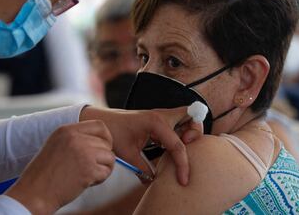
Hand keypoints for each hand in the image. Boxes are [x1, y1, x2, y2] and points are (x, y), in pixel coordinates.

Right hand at [5, 120, 114, 213]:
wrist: (34, 193)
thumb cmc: (44, 173)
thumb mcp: (57, 144)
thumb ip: (76, 138)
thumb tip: (102, 140)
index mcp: (67, 130)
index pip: (99, 125)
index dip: (106, 138)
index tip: (102, 149)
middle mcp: (76, 138)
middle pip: (106, 143)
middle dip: (103, 157)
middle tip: (89, 168)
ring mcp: (83, 153)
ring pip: (110, 157)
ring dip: (103, 168)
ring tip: (87, 175)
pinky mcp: (88, 170)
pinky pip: (106, 172)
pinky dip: (99, 179)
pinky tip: (85, 182)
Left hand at [80, 106, 202, 185]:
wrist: (102, 121)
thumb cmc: (113, 132)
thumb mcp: (127, 154)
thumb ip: (143, 169)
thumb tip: (154, 182)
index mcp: (155, 122)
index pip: (178, 144)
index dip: (183, 165)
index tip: (183, 179)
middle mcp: (162, 115)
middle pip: (192, 116)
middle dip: (196, 131)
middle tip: (188, 146)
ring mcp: (161, 116)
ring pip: (187, 118)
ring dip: (190, 131)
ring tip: (182, 147)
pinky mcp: (159, 120)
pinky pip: (178, 123)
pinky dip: (181, 133)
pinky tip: (170, 148)